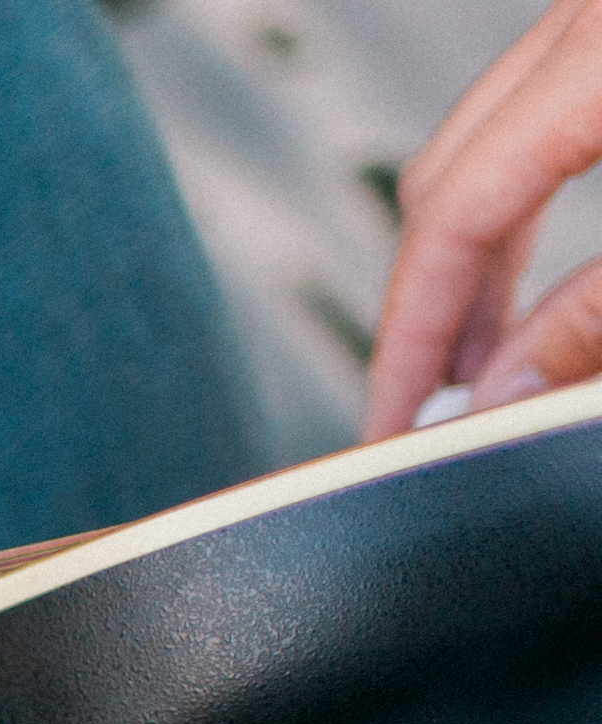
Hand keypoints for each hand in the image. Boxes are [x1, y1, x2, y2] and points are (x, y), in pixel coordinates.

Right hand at [369, 0, 601, 433]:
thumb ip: (596, 316)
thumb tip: (497, 395)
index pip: (454, 213)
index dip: (416, 335)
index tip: (400, 424)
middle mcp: (585, 21)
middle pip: (443, 178)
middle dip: (425, 308)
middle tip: (427, 411)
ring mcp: (596, 23)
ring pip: (475, 150)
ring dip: (463, 262)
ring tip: (471, 361)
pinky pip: (529, 124)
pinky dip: (512, 210)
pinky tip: (518, 279)